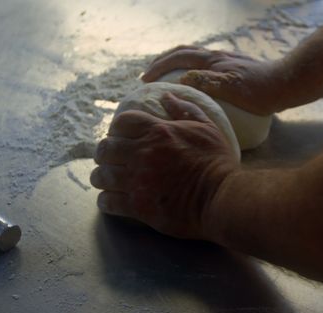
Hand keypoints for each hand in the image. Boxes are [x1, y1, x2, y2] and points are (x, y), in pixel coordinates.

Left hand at [90, 93, 238, 238]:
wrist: (221, 197)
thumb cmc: (217, 162)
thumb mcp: (207, 128)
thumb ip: (185, 110)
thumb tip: (166, 97)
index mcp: (159, 132)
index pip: (122, 122)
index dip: (118, 128)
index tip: (121, 136)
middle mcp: (143, 154)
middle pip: (105, 147)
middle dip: (105, 153)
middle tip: (111, 159)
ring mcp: (138, 180)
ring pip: (101, 175)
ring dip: (102, 177)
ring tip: (107, 181)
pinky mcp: (138, 206)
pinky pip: (108, 201)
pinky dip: (106, 201)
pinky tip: (111, 201)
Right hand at [142, 45, 288, 115]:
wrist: (285, 84)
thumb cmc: (259, 91)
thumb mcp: (231, 89)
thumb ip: (206, 83)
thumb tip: (181, 80)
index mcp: (212, 61)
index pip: (178, 59)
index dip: (159, 68)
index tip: (144, 80)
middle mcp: (216, 56)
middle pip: (182, 52)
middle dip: (162, 62)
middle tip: (148, 75)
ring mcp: (224, 60)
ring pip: (192, 55)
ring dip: (174, 62)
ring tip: (164, 74)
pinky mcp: (232, 66)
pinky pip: (203, 63)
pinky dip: (189, 67)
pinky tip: (192, 79)